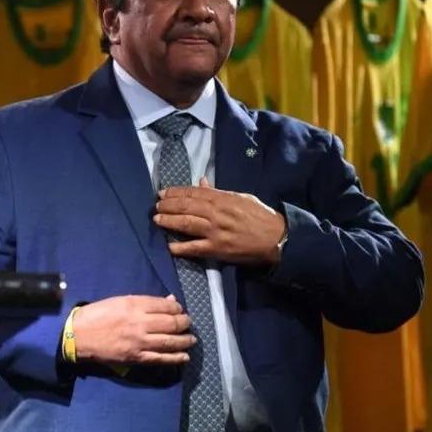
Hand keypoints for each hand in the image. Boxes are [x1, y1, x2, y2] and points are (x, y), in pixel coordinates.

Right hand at [72, 294, 194, 365]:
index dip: (177, 308)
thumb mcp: (121, 301)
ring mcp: (139, 342)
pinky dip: (175, 358)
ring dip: (185, 340)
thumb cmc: (98, 314)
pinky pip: (160, 358)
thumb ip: (146, 302)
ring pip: (170, 341)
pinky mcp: (136, 357)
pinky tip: (184, 356)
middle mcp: (140, 323)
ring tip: (191, 339)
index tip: (180, 310)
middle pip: (171, 323)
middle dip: (184, 323)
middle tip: (188, 323)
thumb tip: (169, 301)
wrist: (79, 335)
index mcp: (135, 305)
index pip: (165, 306)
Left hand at [154, 177, 285, 263]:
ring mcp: (215, 231)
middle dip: (168, 205)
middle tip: (156, 206)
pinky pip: (194, 248)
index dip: (175, 192)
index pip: (193, 193)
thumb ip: (218, 191)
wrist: (276, 238)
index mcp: (222, 198)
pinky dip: (180, 247)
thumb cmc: (260, 216)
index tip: (163, 193)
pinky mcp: (217, 249)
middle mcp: (216, 213)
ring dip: (169, 221)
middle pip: (186, 207)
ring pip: (186, 224)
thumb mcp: (240, 197)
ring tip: (157, 220)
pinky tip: (169, 246)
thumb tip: (201, 182)